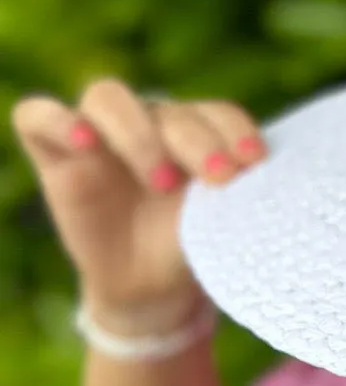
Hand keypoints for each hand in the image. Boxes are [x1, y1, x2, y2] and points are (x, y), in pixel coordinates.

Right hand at [11, 80, 266, 328]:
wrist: (150, 288)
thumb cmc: (191, 246)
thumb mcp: (218, 225)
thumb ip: (234, 199)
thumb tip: (268, 185)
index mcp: (198, 131)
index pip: (216, 112)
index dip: (236, 132)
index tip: (255, 165)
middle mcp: (151, 122)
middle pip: (169, 110)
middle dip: (199, 142)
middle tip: (219, 182)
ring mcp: (100, 134)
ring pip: (106, 97)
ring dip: (138, 133)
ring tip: (161, 180)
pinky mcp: (56, 154)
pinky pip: (38, 116)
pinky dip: (58, 120)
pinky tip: (83, 143)